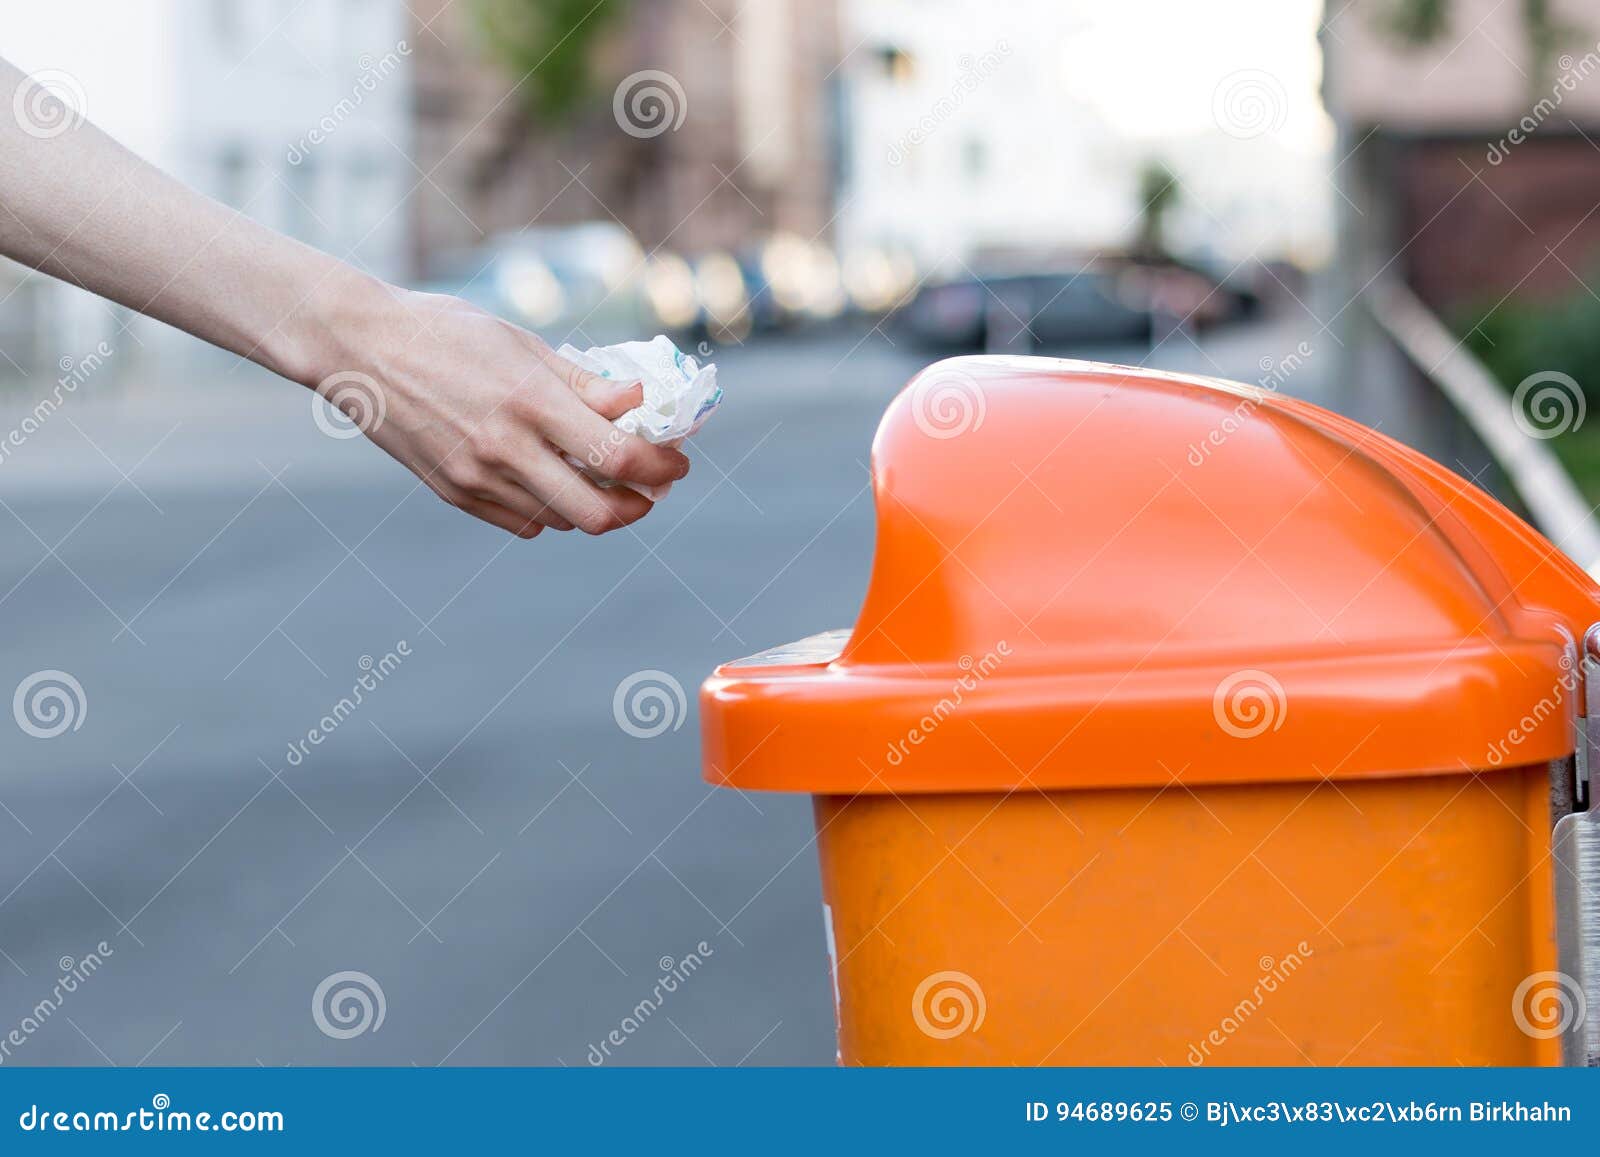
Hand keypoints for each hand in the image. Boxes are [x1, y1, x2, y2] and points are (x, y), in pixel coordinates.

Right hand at [313, 286, 689, 538]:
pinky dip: (552, 513)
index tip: (677, 463)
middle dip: (638, 507)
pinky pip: (523, 523)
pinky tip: (556, 484)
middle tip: (650, 489)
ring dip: (596, 508)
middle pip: (597, 512)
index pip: (618, 456)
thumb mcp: (523, 344)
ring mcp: (476, 477)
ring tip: (606, 480)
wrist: (360, 348)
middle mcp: (505, 447)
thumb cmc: (447, 332)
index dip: (661, 468)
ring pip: (562, 522)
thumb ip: (583, 384)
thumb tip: (640, 402)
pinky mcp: (453, 493)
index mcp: (530, 401)